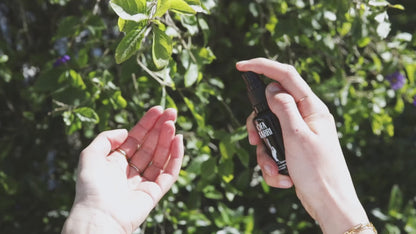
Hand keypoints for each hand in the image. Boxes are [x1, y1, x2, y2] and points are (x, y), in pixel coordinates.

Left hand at [62, 106, 183, 233]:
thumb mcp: (90, 155)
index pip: (135, 139)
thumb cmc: (91, 187)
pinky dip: (175, 157)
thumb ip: (105, 138)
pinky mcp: (155, 193)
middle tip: (172, 112)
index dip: (147, 124)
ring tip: (173, 124)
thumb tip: (125, 132)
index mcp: (115, 162)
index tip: (158, 109)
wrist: (99, 216)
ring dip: (168, 139)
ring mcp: (144, 182)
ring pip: (160, 157)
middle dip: (160, 128)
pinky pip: (168, 173)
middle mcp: (130, 171)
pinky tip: (178, 141)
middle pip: (150, 145)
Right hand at [236, 58, 369, 232]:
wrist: (329, 204)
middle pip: (271, 106)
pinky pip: (273, 149)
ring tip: (274, 170)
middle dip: (258, 126)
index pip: (285, 76)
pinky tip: (282, 178)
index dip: (263, 66)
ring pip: (269, 131)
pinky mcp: (293, 149)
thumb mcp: (297, 137)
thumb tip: (272, 88)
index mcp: (312, 108)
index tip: (241, 66)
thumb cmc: (319, 172)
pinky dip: (271, 165)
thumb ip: (283, 108)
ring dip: (265, 152)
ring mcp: (299, 134)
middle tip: (255, 140)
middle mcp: (305, 118)